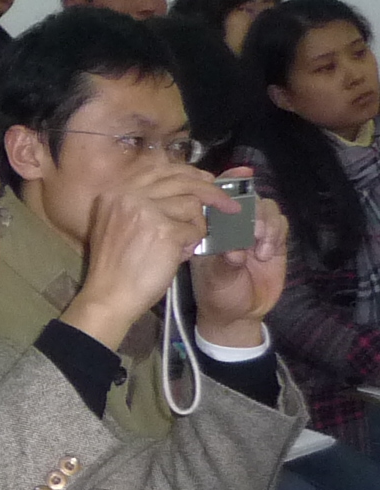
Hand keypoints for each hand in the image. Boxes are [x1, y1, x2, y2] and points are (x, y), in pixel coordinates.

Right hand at [63, 155, 219, 349]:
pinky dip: (194, 242)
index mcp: (115, 192)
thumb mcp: (119, 224)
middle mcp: (128, 195)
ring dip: (197, 224)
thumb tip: (182, 187)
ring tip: (185, 243)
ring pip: (192, 203)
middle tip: (228, 203)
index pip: (158, 170)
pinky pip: (196, 228)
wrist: (109, 295)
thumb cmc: (117, 265)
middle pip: (180, 180)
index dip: (187, 173)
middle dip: (210, 190)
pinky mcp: (164, 230)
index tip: (205, 180)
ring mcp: (146, 211)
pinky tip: (181, 255)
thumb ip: (142, 204)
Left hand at [189, 169, 288, 345]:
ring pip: (265, 208)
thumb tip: (235, 250)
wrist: (240, 314)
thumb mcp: (216, 280)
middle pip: (246, 198)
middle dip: (251, 209)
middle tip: (253, 231)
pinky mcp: (274, 240)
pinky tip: (266, 252)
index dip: (228, 183)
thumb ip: (224, 263)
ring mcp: (253, 231)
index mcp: (209, 227)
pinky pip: (280, 223)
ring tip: (259, 246)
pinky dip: (276, 232)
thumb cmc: (218, 295)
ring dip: (265, 223)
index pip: (216, 197)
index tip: (242, 175)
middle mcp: (231, 224)